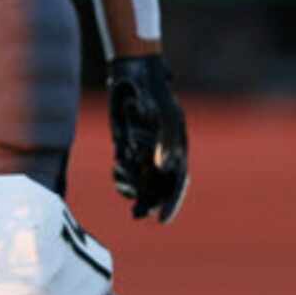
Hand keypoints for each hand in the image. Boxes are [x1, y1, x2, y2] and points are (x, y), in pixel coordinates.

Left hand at [107, 54, 190, 222]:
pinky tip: (117, 170)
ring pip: (140, 180)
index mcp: (178, 150)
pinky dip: (121, 175)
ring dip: (132, 187)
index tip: (162, 219)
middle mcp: (162, 153)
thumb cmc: (155, 95)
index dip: (171, 202)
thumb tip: (165, 168)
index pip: (177, 183)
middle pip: (157, 187)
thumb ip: (168, 143)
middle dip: (148, 201)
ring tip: (125, 181)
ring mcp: (143, 150)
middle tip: (137, 214)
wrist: (134, 75)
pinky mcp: (126, 145)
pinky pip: (125, 169)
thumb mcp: (166, 117)